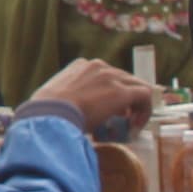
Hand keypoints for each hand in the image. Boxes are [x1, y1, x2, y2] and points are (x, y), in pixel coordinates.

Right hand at [35, 58, 155, 134]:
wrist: (51, 114)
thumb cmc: (47, 111)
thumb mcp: (56, 96)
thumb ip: (70, 97)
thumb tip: (72, 110)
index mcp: (81, 66)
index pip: (106, 75)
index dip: (111, 93)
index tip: (108, 109)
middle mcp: (98, 66)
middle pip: (124, 79)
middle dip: (126, 99)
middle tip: (123, 118)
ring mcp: (112, 77)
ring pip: (137, 86)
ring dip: (136, 105)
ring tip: (131, 124)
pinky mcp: (122, 92)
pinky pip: (145, 96)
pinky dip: (144, 111)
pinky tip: (135, 126)